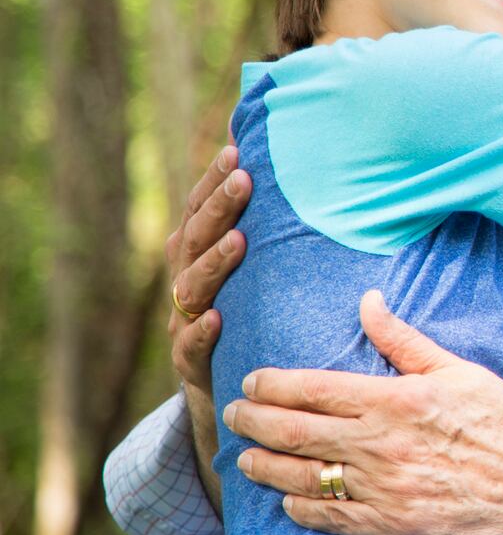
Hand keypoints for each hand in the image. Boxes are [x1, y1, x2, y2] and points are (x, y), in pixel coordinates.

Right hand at [166, 144, 251, 394]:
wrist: (226, 383)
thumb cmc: (249, 308)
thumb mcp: (256, 267)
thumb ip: (267, 222)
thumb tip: (286, 161)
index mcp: (197, 253)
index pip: (200, 210)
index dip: (213, 181)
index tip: (236, 151)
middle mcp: (186, 280)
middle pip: (196, 239)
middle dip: (218, 208)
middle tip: (244, 180)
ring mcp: (184, 321)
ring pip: (192, 287)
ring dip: (214, 262)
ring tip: (238, 240)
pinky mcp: (189, 362)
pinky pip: (191, 346)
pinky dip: (202, 331)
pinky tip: (218, 317)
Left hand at [222, 292, 502, 534]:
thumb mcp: (461, 370)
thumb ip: (405, 340)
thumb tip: (367, 301)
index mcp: (395, 399)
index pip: (311, 388)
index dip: (271, 384)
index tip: (252, 380)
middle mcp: (380, 445)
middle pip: (292, 432)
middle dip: (251, 422)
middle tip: (232, 414)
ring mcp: (383, 491)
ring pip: (300, 478)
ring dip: (263, 466)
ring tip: (245, 458)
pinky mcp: (393, 528)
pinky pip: (329, 519)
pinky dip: (299, 508)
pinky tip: (287, 499)